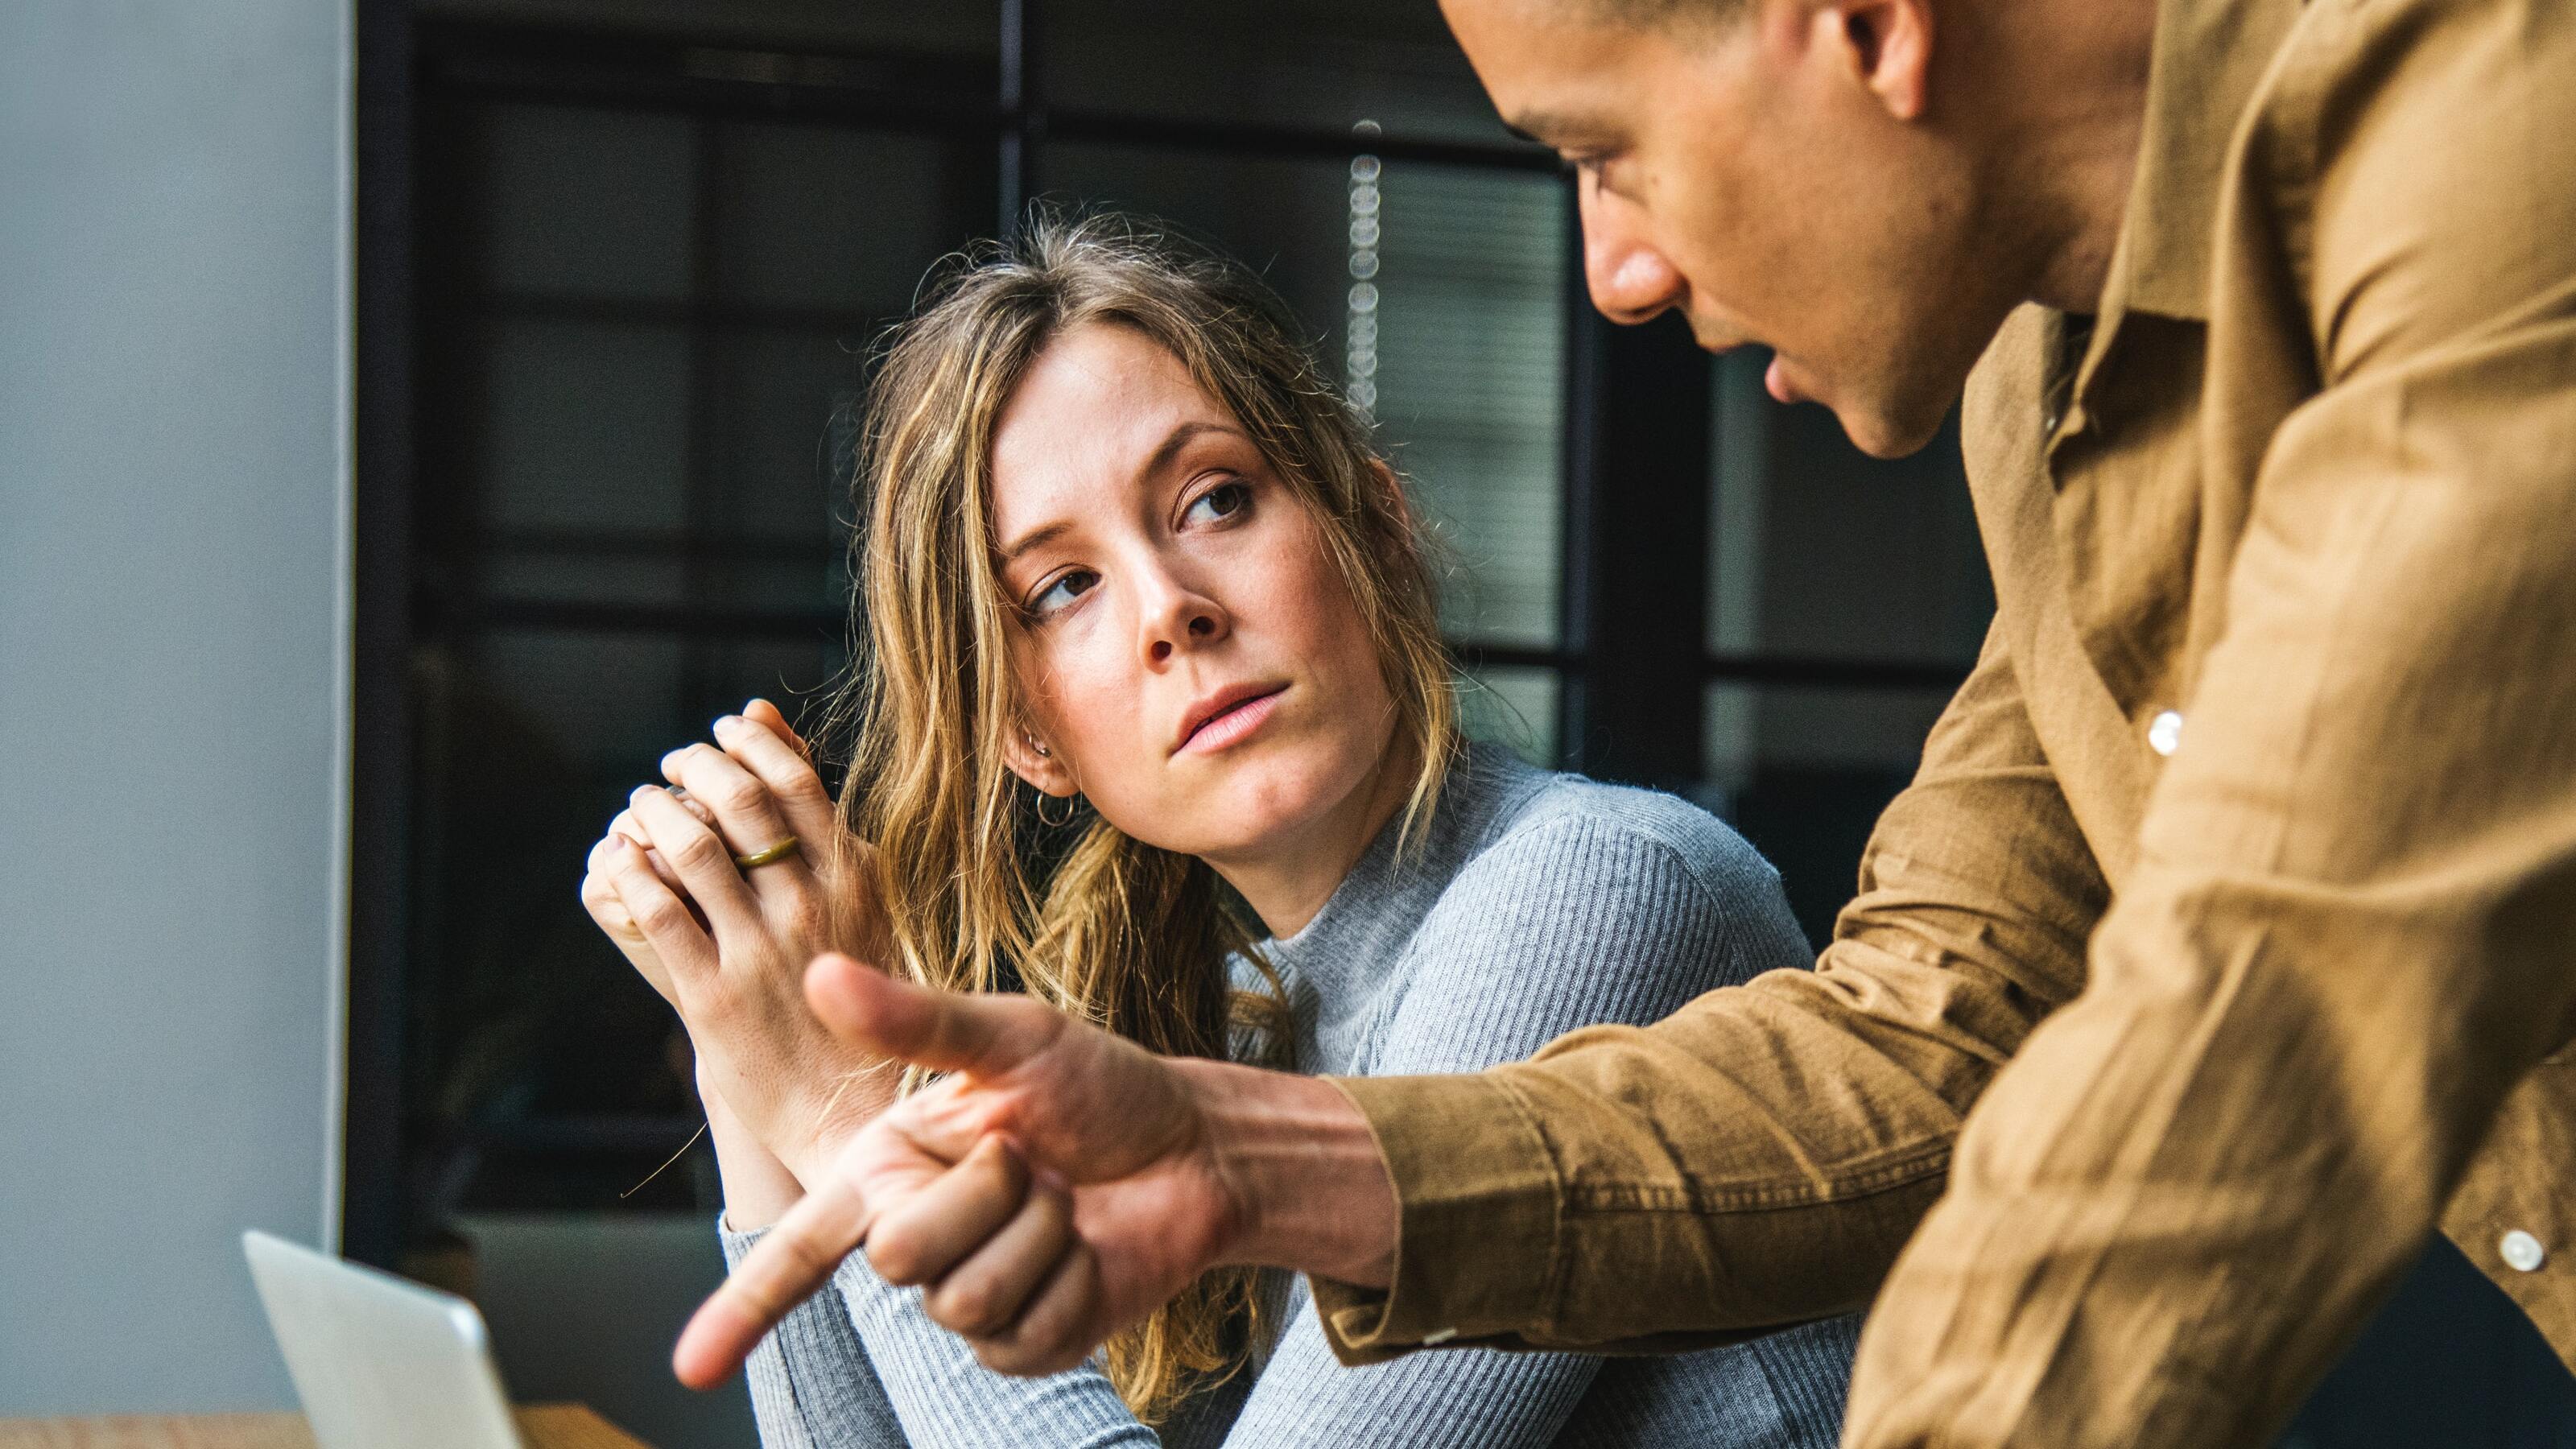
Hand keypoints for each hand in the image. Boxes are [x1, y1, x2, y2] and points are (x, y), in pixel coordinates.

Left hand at [576, 700, 894, 1182]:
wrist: (854, 1109)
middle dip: (696, 766)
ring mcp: (761, 952)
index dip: (750, 744)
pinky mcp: (713, 998)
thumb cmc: (862, 1001)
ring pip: (693, 851)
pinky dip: (631, 874)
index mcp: (856, 881)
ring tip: (641, 804)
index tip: (723, 730)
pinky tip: (621, 860)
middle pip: (741, 802)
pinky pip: (659, 914)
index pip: (796, 780)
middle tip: (674, 762)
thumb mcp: (863, 906)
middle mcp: (811, 908)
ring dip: (655, 812)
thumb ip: (822, 829)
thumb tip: (773, 730)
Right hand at [672, 954, 1394, 1387]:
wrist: (1194, 1146)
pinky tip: (1088, 1247)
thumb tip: (821, 972)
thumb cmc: (1101, 1085)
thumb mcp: (1014, 1038)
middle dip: (983, 1194)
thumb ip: (916, 1019)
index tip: (687, 1369)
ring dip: (1035, 1234)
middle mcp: (916, 1235)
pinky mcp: (1025, 1343)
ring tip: (1065, 1198)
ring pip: (962, 1297)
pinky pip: (1019, 1333)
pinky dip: (1068, 1279)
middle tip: (1033, 1157)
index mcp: (888, 1167)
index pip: (799, 1248)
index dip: (741, 1310)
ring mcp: (969, 1297)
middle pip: (896, 1255)